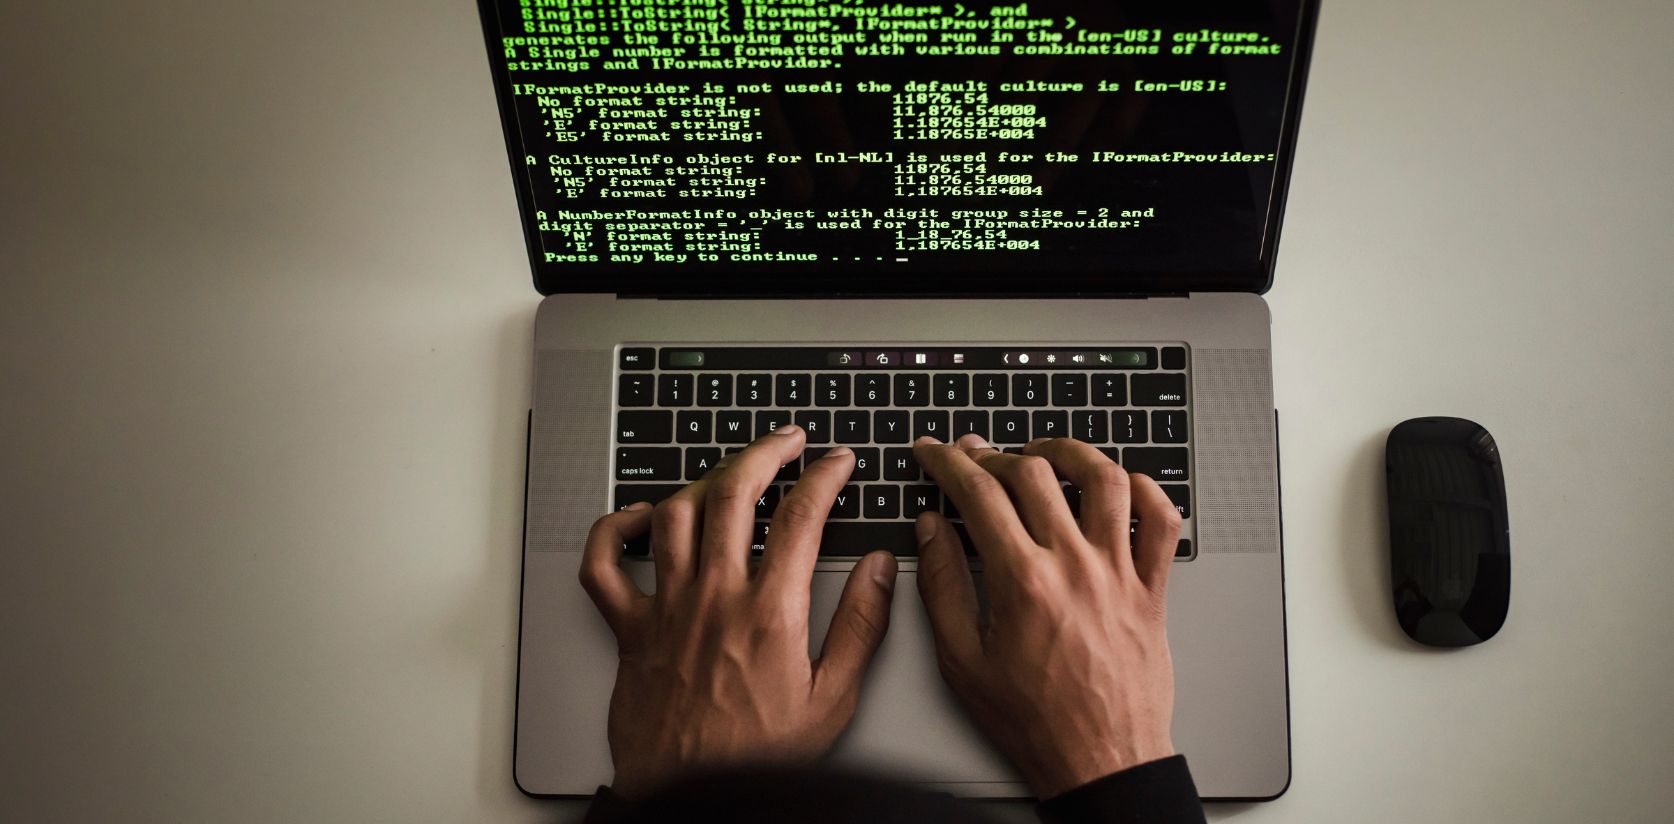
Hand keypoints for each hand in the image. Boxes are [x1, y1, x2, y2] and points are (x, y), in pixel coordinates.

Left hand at [579, 425, 898, 797]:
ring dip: (704, 480)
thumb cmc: (756, 759)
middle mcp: (713, 597)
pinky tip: (639, 517)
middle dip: (765, 452)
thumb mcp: (832, 700)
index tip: (837, 461)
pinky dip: (614, 529)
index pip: (801, 517)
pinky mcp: (629, 628)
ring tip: (730, 472)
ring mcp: (666, 607)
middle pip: (734, 493)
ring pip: (675, 513)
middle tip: (786, 440)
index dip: (823, 476)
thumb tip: (880, 571)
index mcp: (769, 612)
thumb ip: (862, 628)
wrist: (689, 797)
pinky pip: (605, 563)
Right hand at [911, 434, 1183, 798]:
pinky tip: (1121, 487)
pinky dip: (1147, 491)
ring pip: (1104, 479)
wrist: (1100, 760)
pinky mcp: (1152, 589)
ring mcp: (1119, 573)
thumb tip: (931, 530)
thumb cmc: (1034, 721)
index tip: (936, 452)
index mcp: (1022, 581)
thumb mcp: (963, 660)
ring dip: (1071, 452)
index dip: (949, 462)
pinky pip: (1162, 522)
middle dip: (995, 454)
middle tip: (977, 456)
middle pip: (1034, 474)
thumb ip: (942, 586)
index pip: (978, 493)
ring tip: (1046, 453)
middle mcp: (1074, 565)